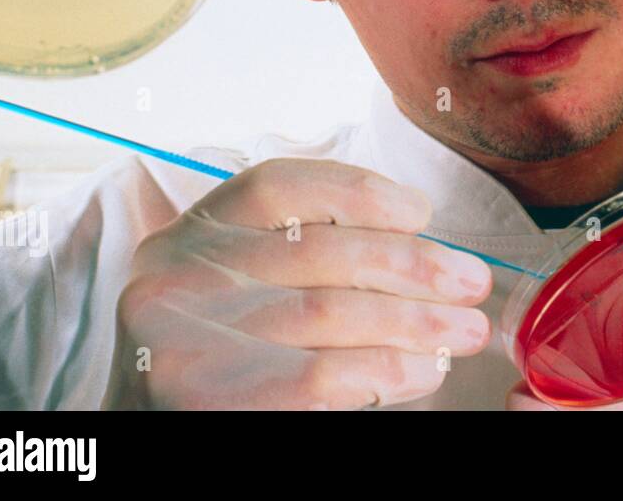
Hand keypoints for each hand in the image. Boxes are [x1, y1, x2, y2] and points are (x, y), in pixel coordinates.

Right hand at [102, 158, 492, 408]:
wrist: (149, 438)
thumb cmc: (223, 364)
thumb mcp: (240, 291)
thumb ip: (305, 259)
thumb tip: (425, 253)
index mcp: (187, 237)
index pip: (278, 186)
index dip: (360, 191)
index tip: (421, 211)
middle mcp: (175, 279)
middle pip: (320, 253)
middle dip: (414, 265)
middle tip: (473, 282)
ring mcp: (184, 341)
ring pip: (332, 313)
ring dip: (417, 321)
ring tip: (466, 330)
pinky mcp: (206, 400)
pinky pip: (323, 375)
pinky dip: (388, 368)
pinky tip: (423, 371)